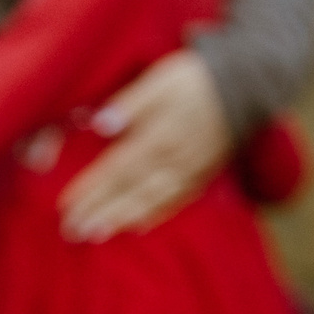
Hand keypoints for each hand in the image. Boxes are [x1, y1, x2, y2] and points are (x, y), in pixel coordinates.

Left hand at [58, 49, 231, 241]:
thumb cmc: (194, 79)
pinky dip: (157, 216)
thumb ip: (130, 103)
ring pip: (152, 201)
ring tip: (98, 234)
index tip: (67, 204)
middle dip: (100, 211)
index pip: (116, 168)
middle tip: (73, 231)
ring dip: (123, 220)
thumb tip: (100, 124)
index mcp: (158, 136)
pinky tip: (139, 227)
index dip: (91, 188)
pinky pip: (177, 202)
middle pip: (129, 190)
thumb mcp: (159, 80)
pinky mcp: (203, 175)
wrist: (246, 84)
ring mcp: (190, 171)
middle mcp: (173, 160)